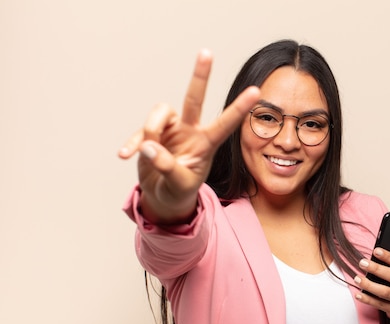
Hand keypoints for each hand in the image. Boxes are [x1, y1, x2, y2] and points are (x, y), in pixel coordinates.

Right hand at [118, 49, 259, 223]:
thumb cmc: (179, 191)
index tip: (256, 92)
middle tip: (207, 52)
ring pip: (160, 112)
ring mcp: (171, 130)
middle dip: (200, 76)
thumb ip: (167, 168)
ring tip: (147, 153)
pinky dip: (132, 143)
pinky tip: (125, 155)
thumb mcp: (179, 186)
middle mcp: (190, 131)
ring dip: (150, 130)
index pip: (225, 124)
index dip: (239, 108)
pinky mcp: (151, 133)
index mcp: (206, 145)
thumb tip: (150, 147)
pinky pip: (139, 129)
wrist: (164, 197)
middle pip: (195, 99)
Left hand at [354, 248, 389, 323]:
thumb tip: (371, 260)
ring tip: (357, 279)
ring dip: (369, 285)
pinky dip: (367, 299)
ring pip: (385, 292)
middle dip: (376, 269)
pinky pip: (380, 304)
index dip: (388, 256)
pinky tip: (359, 294)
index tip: (376, 251)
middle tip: (362, 263)